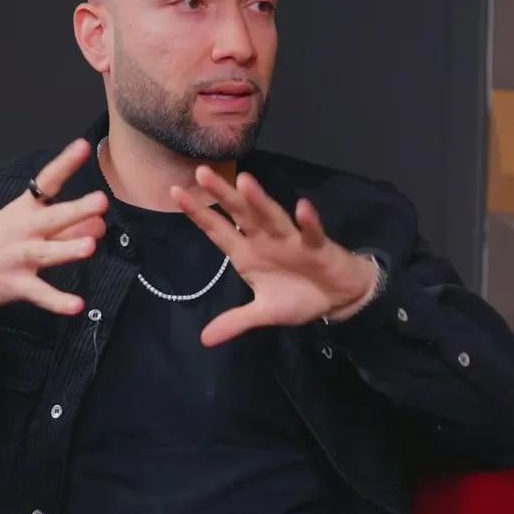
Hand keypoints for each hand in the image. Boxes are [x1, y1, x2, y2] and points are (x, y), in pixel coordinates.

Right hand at [0, 139, 108, 314]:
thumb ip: (64, 225)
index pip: (47, 181)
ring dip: (67, 249)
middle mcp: (22, 230)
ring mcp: (18, 257)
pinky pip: (40, 294)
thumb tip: (100, 224)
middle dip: (76, 210)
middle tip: (100, 201)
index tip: (83, 146)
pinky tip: (77, 306)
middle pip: (52, 218)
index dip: (65, 163)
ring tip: (89, 247)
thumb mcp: (23, 224)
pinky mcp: (14, 285)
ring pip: (46, 253)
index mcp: (24, 209)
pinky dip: (57, 301)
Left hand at [173, 167, 381, 346]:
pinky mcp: (317, 246)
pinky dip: (308, 221)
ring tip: (244, 182)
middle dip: (223, 195)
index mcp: (247, 254)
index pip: (218, 231)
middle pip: (240, 214)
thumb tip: (205, 340)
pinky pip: (312, 232)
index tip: (175, 192)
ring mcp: (291, 240)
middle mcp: (265, 240)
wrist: (338, 298)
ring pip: (272, 217)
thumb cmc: (299, 297)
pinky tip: (303, 207)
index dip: (198, 213)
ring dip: (260, 201)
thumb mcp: (264, 313)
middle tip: (202, 172)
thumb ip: (236, 321)